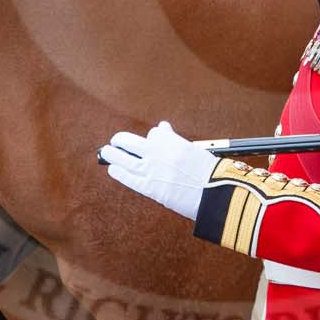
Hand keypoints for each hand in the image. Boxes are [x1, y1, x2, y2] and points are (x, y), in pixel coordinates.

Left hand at [101, 120, 217, 221]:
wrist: (212, 191)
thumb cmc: (208, 171)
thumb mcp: (194, 149)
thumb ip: (175, 140)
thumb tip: (163, 127)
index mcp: (169, 141)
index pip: (154, 134)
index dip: (153, 137)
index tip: (152, 139)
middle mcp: (156, 153)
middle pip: (130, 142)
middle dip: (121, 140)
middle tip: (117, 140)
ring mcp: (150, 170)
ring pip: (124, 159)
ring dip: (112, 154)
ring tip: (106, 151)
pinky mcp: (149, 187)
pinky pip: (128, 178)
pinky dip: (119, 173)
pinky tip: (112, 169)